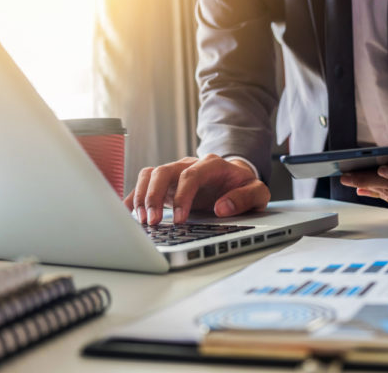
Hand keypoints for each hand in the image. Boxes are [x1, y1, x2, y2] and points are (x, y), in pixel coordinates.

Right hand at [123, 155, 269, 224]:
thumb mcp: (258, 192)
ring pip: (150, 175)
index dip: (182, 196)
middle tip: (152, 222)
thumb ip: (246, 198)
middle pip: (164, 171)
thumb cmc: (245, 186)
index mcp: (212, 165)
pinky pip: (145, 183)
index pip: (191, 175)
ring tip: (142, 221)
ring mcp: (176, 173)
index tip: (179, 219)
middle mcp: (190, 165)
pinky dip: (134, 196)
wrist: (237, 178)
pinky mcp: (167, 184)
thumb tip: (222, 208)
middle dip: (154, 196)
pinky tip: (129, 213)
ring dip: (142, 197)